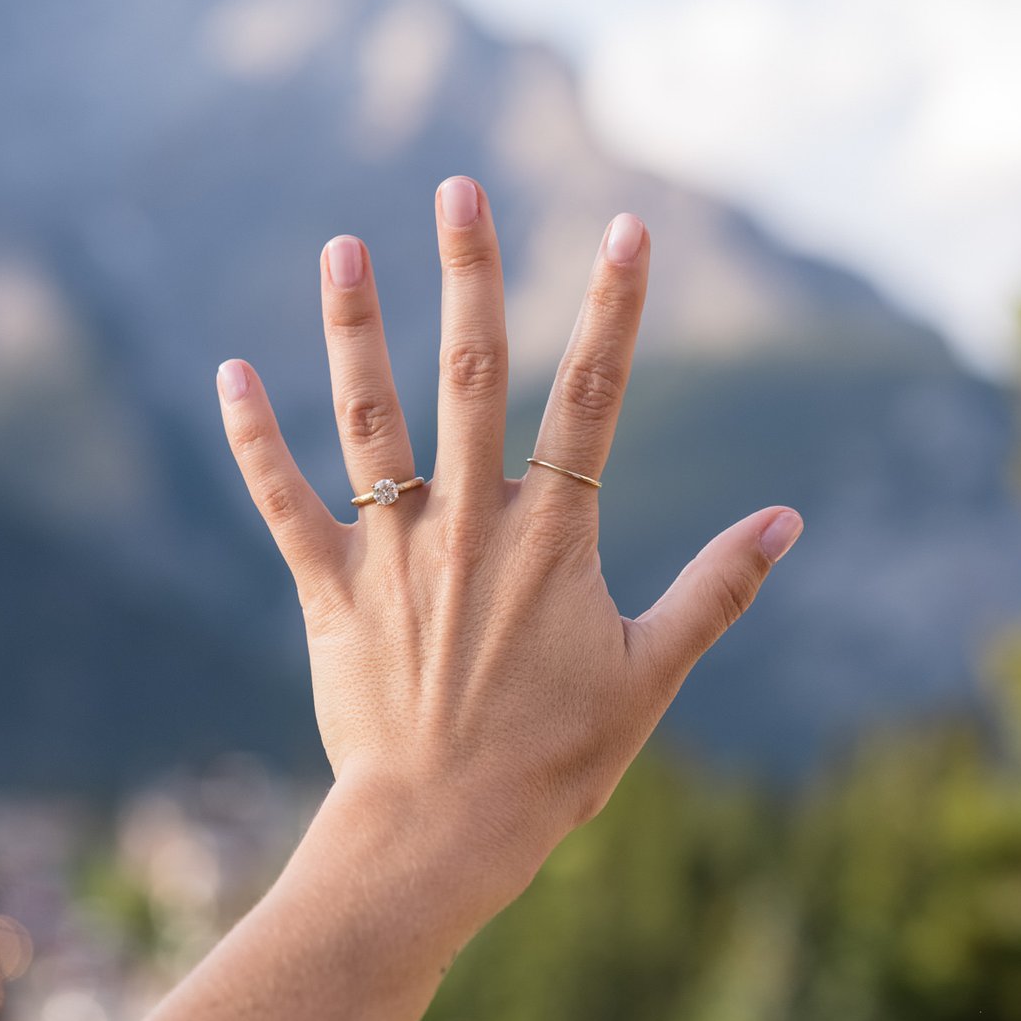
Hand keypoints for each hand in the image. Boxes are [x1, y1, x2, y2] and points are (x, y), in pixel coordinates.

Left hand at [216, 176, 801, 928]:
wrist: (440, 834)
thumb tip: (789, 519)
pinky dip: (255, 438)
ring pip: (371, 418)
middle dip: (470, 272)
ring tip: (342, 246)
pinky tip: (231, 372)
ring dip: (355, 327)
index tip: (625, 228)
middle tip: (458, 186)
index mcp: (554, 537)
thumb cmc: (554, 764)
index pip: (593, 396)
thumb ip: (719, 588)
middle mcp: (470, 523)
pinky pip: (285, 501)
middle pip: (473, 373)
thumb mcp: (652, 676)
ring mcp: (394, 552)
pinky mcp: (330, 591)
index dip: (613, 308)